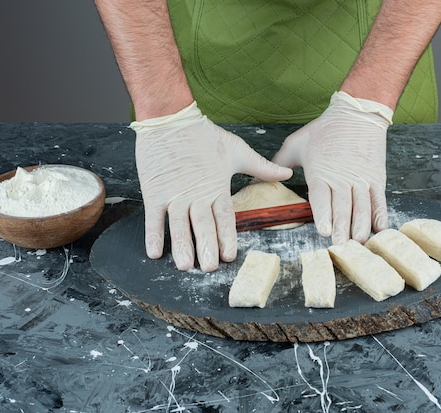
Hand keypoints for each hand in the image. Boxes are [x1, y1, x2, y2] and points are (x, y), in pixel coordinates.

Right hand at [131, 103, 291, 271]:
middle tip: (209, 267)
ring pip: (178, 225)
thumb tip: (287, 174)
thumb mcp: (237, 151)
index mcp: (217, 187)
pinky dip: (153, 235)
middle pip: (202, 225)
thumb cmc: (204, 135)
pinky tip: (155, 252)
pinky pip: (153, 217)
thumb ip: (262, 168)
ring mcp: (174, 194)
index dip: (227, 237)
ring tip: (185, 265)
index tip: (229, 255)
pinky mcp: (155, 190)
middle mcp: (196, 194)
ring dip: (182, 246)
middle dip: (206, 247)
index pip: (224, 217)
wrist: (171, 118)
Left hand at [272, 91, 392, 243]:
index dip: (324, 215)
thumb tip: (254, 179)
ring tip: (359, 242)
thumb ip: (277, 165)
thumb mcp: (295, 144)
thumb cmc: (324, 129)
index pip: (322, 199)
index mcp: (320, 172)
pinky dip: (380, 215)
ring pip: (362, 207)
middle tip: (342, 246)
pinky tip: (379, 228)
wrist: (357, 113)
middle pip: (343, 208)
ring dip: (361, 226)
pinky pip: (379, 200)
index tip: (325, 231)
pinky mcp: (376, 178)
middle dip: (343, 229)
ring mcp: (361, 179)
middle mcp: (342, 178)